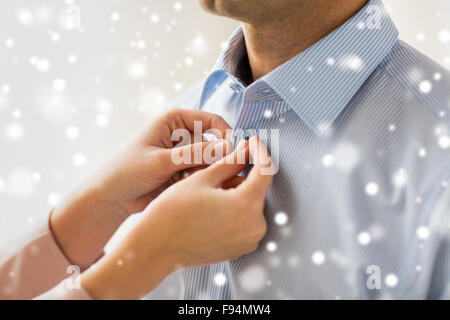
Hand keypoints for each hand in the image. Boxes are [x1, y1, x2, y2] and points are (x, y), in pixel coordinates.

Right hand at [81, 137, 274, 298]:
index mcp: (247, 206)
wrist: (156, 248)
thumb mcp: (202, 179)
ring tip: (211, 187)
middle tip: (223, 162)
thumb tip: (246, 149)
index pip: (265, 171)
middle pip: (257, 189)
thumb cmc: (173, 212)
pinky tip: (212, 204)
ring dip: (237, 190)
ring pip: (249, 204)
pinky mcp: (239, 248)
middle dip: (243, 173)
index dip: (259, 151)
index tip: (252, 140)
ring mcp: (248, 240)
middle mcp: (255, 227)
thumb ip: (230, 162)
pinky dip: (233, 208)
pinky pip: (243, 221)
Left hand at [88, 108, 232, 213]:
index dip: (226, 135)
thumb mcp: (161, 161)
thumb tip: (228, 148)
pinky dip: (203, 182)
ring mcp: (184, 155)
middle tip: (213, 176)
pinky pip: (204, 175)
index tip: (235, 152)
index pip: (211, 121)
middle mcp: (182, 134)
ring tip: (196, 185)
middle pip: (214, 143)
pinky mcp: (185, 172)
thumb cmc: (127, 171)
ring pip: (211, 161)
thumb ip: (195, 154)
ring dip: (208, 173)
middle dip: (216, 159)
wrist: (111, 199)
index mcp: (174, 120)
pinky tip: (194, 190)